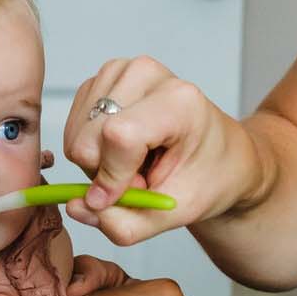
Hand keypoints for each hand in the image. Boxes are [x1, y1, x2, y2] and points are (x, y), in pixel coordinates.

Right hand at [62, 56, 256, 246]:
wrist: (222, 155)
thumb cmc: (208, 177)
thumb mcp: (177, 212)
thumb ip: (124, 223)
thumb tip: (74, 207)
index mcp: (178, 100)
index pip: (119, 136)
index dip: (112, 177)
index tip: (126, 196)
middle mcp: (146, 74)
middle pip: (88, 140)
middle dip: (107, 174)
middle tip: (144, 177)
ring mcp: (120, 71)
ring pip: (76, 136)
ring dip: (101, 163)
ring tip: (138, 162)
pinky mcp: (103, 79)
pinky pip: (74, 128)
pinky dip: (95, 149)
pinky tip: (126, 148)